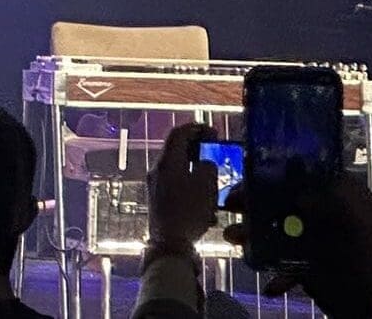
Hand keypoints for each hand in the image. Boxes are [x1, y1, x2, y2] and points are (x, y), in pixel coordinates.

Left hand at [148, 122, 218, 249]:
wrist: (169, 243)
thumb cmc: (189, 211)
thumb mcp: (206, 185)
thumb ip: (208, 166)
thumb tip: (205, 162)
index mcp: (167, 162)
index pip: (178, 134)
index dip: (196, 128)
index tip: (213, 132)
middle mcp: (157, 170)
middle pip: (177, 151)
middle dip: (198, 150)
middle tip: (215, 152)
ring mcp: (156, 185)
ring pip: (179, 170)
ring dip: (197, 172)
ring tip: (214, 185)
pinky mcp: (159, 200)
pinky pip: (177, 187)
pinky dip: (192, 189)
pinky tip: (207, 208)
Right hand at [225, 174, 371, 318]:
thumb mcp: (357, 213)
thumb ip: (328, 197)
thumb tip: (296, 195)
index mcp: (334, 194)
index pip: (293, 177)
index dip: (265, 178)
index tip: (243, 183)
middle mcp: (321, 214)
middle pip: (277, 204)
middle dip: (251, 206)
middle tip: (229, 208)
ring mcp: (314, 243)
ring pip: (274, 234)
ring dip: (252, 237)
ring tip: (235, 239)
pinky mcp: (310, 269)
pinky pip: (284, 268)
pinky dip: (275, 275)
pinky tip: (270, 283)